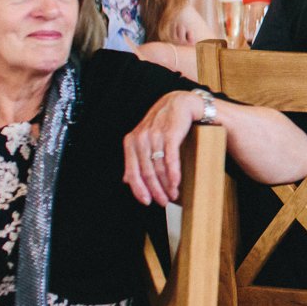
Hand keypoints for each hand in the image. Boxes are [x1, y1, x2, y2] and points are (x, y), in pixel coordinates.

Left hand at [123, 90, 199, 204]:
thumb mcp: (145, 139)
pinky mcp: (170, 134)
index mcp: (131, 142)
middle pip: (146, 173)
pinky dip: (173, 172)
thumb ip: (136, 159)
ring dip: (166, 185)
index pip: (132, 173)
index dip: (139, 190)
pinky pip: (170, 158)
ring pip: (158, 167)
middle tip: (164, 201)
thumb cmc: (163, 123)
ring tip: (173, 194)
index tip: (147, 202)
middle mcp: (140, 139)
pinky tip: (176, 182)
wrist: (179, 103)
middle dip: (156, 191)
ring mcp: (154, 136)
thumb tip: (127, 181)